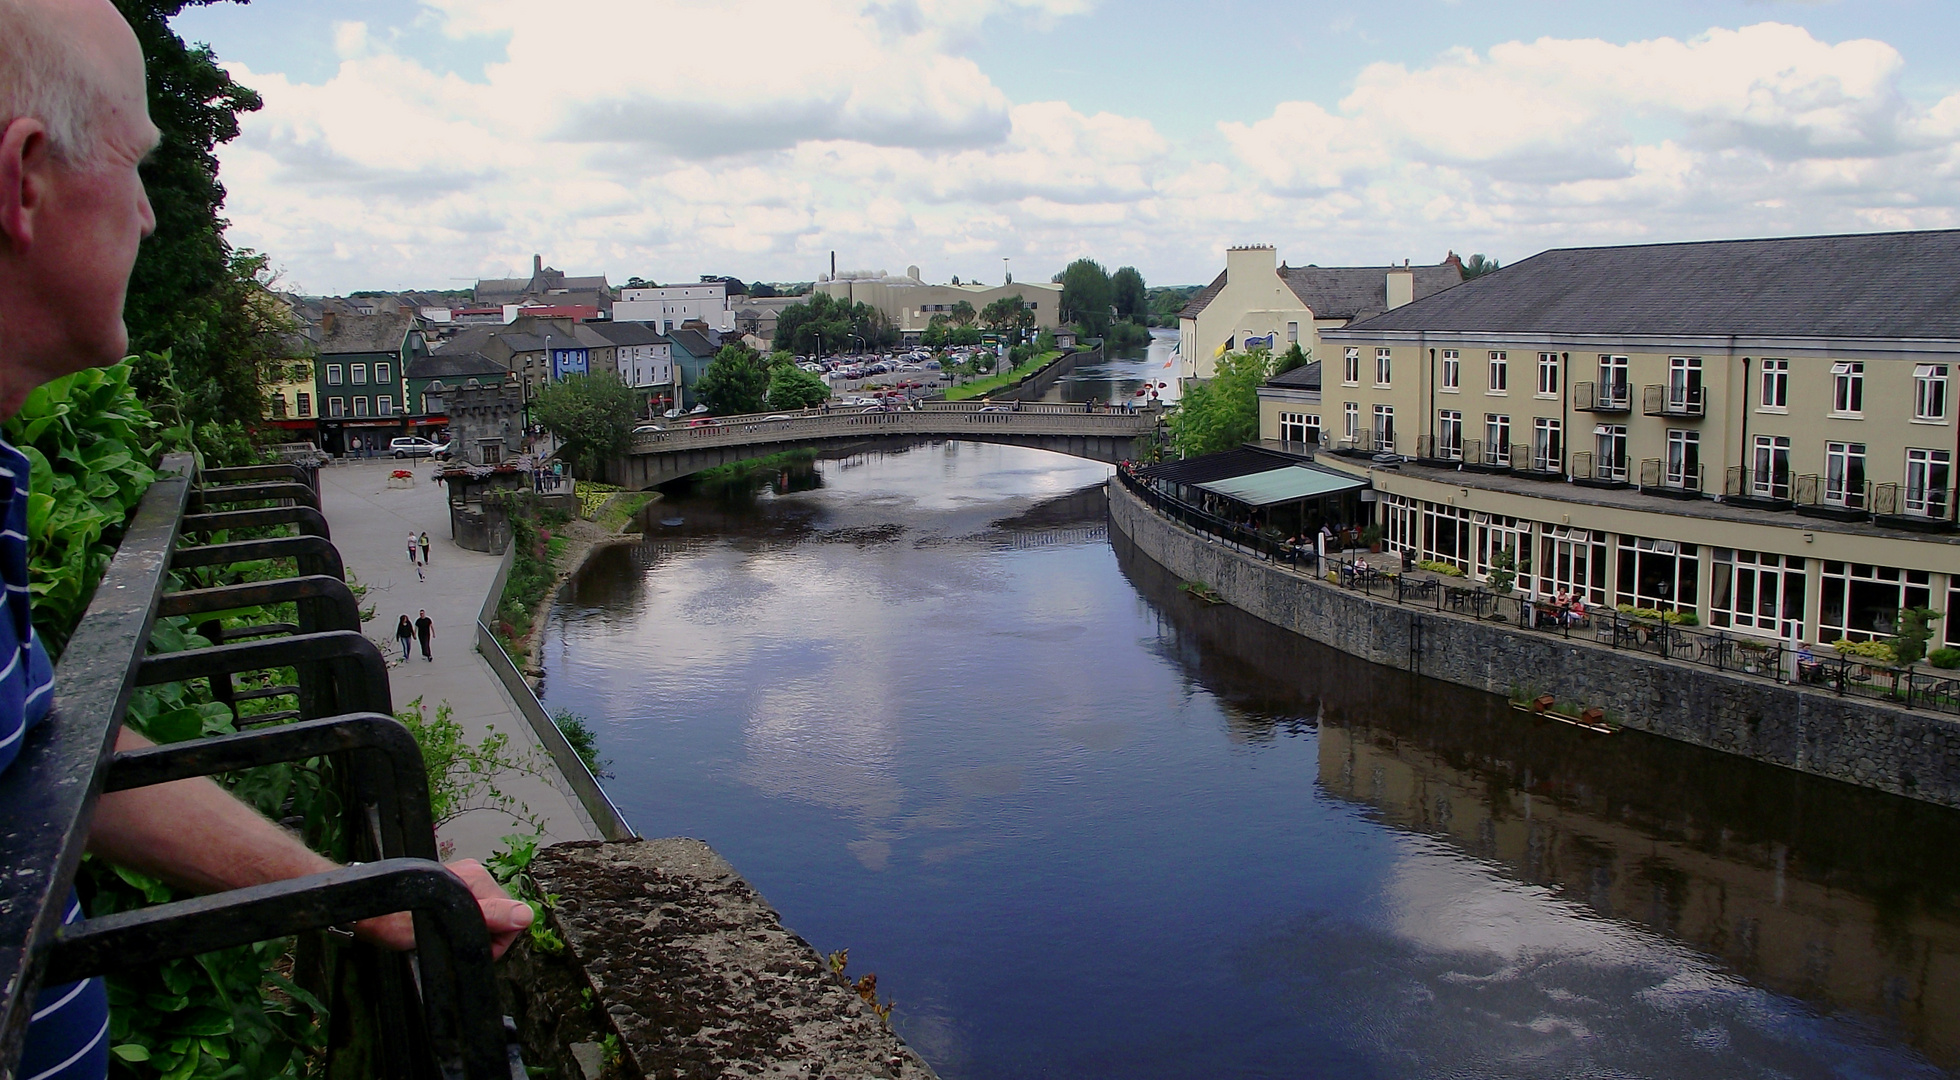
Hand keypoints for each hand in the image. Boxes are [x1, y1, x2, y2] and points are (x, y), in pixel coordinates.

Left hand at [354, 858, 534, 959]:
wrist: (371, 913)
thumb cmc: (399, 920)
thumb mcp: (447, 925)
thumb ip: (490, 917)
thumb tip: (525, 915)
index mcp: (478, 879)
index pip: (513, 915)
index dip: (496, 940)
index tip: (473, 947)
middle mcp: (475, 874)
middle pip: (502, 914)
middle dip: (486, 935)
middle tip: (456, 944)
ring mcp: (465, 878)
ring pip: (490, 915)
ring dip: (475, 930)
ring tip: (448, 936)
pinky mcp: (456, 886)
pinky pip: (477, 911)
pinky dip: (466, 924)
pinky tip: (447, 928)